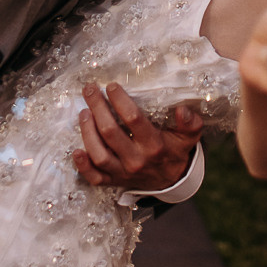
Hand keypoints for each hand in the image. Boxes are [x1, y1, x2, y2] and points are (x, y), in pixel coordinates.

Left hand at [71, 83, 202, 190]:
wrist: (172, 181)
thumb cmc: (176, 150)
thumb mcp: (189, 136)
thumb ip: (190, 123)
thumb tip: (182, 110)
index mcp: (155, 146)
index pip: (133, 120)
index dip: (120, 101)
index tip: (112, 86)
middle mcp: (137, 160)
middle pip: (110, 133)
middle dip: (97, 108)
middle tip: (90, 90)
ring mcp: (123, 173)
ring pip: (99, 154)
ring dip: (87, 132)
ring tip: (83, 112)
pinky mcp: (113, 181)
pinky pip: (95, 177)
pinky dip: (82, 166)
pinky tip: (75, 150)